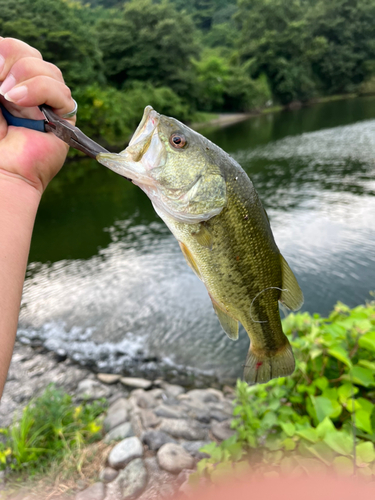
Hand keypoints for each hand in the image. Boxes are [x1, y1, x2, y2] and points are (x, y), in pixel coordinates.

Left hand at [0, 37, 75, 193]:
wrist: (1, 170)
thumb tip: (1, 49)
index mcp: (10, 81)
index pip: (13, 49)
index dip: (4, 52)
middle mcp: (30, 90)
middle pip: (30, 53)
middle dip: (12, 63)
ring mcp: (48, 103)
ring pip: (47, 68)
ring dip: (23, 77)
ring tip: (6, 99)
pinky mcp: (65, 118)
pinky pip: (60, 90)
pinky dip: (38, 91)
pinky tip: (18, 102)